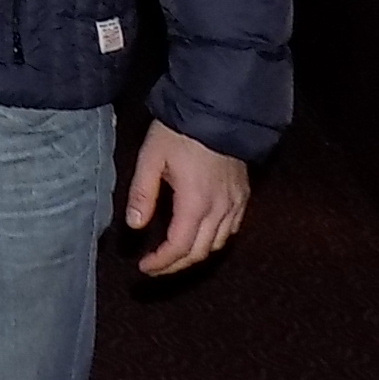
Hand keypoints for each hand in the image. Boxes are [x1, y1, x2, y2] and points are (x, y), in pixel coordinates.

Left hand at [125, 120, 249, 274]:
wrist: (219, 112)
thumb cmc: (180, 132)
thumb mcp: (151, 158)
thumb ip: (142, 194)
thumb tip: (134, 225)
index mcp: (195, 202)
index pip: (179, 247)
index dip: (161, 263)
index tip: (143, 268)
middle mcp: (220, 209)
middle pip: (199, 252)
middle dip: (175, 265)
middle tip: (154, 267)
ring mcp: (236, 204)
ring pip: (218, 245)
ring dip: (195, 255)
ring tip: (173, 256)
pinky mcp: (244, 196)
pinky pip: (232, 230)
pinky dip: (214, 241)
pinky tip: (200, 237)